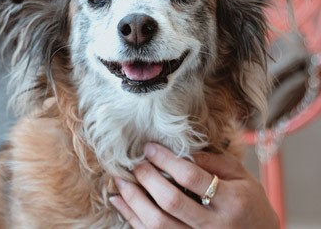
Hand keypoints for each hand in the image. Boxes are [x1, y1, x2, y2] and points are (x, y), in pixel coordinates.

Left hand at [109, 143, 278, 228]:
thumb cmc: (249, 203)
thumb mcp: (242, 177)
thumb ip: (212, 161)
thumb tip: (178, 151)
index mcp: (231, 201)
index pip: (191, 178)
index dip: (166, 160)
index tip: (149, 148)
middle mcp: (214, 225)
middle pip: (171, 202)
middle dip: (147, 178)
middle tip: (134, 163)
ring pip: (158, 224)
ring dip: (133, 200)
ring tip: (120, 181)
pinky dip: (132, 218)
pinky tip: (120, 202)